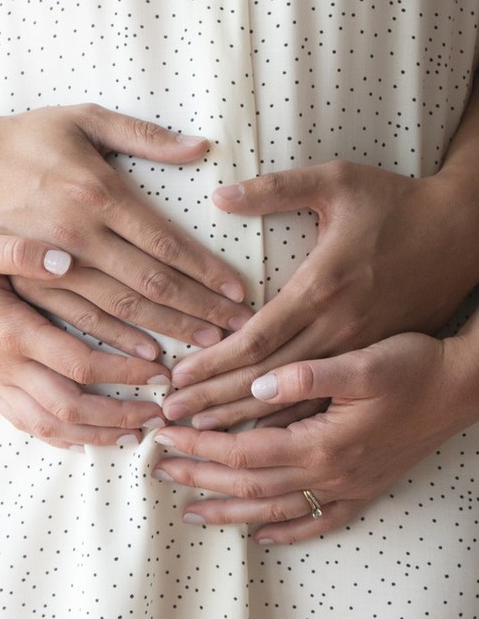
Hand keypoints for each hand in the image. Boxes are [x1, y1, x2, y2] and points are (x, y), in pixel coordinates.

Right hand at [0, 102, 251, 346]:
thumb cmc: (23, 137)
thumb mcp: (81, 118)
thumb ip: (143, 134)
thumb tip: (201, 146)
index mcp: (96, 194)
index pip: (165, 244)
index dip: (206, 271)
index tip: (239, 292)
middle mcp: (78, 237)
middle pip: (150, 285)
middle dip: (199, 310)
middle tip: (238, 331)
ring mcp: (52, 267)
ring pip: (119, 312)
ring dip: (166, 332)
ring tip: (205, 348)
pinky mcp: (31, 285)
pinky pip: (79, 323)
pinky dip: (115, 344)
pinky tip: (146, 359)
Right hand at [0, 214, 171, 448]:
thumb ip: (17, 251)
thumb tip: (66, 258)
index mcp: (8, 329)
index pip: (79, 363)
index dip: (123, 372)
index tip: (160, 370)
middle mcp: (1, 363)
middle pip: (69, 408)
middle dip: (118, 417)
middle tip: (158, 415)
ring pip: (47, 425)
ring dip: (93, 435)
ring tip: (131, 436)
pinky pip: (23, 422)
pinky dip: (57, 436)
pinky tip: (81, 439)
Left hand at [152, 331, 478, 542]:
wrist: (463, 389)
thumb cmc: (414, 368)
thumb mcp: (362, 361)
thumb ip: (306, 376)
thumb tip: (256, 385)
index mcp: (320, 442)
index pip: (241, 451)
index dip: (199, 445)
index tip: (165, 436)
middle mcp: (329, 474)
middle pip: (248, 485)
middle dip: (200, 478)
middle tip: (160, 474)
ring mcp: (348, 488)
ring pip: (275, 510)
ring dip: (229, 512)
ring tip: (192, 513)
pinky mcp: (364, 491)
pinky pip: (319, 522)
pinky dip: (288, 532)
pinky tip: (264, 537)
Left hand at [161, 161, 478, 425]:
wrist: (465, 234)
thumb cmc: (397, 203)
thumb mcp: (338, 181)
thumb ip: (276, 189)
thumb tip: (219, 195)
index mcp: (322, 288)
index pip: (254, 340)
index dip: (211, 362)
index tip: (176, 377)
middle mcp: (337, 329)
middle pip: (264, 380)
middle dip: (213, 400)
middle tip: (170, 414)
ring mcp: (357, 351)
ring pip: (292, 401)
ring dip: (243, 420)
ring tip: (200, 434)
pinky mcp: (372, 361)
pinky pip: (325, 403)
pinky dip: (289, 421)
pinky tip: (260, 436)